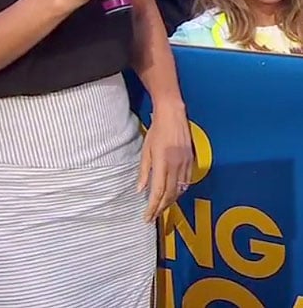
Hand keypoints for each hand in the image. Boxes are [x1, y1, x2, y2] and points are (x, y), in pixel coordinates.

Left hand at [137, 104, 193, 221]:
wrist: (173, 115)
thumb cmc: (157, 130)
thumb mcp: (146, 149)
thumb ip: (143, 171)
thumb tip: (140, 190)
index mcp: (162, 162)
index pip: (158, 191)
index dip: (153, 206)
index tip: (147, 217)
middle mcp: (176, 165)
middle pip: (170, 194)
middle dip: (161, 208)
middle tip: (153, 216)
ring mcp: (185, 163)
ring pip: (179, 190)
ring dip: (170, 201)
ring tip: (161, 208)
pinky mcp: (191, 161)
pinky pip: (186, 182)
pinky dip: (179, 191)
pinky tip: (173, 194)